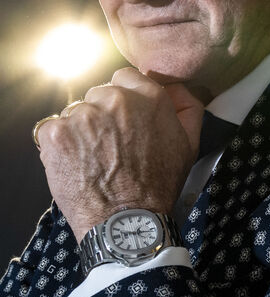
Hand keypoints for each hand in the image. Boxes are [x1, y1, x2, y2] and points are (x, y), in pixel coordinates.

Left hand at [34, 69, 202, 241]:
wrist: (125, 219)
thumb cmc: (158, 185)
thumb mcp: (189, 144)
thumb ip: (188, 108)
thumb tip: (178, 87)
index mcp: (149, 97)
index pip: (126, 77)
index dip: (125, 99)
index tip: (125, 118)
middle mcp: (115, 99)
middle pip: (99, 94)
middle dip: (103, 114)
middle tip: (111, 144)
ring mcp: (82, 115)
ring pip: (76, 112)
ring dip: (82, 130)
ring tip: (94, 158)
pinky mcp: (56, 134)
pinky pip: (53, 130)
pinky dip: (61, 146)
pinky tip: (77, 163)